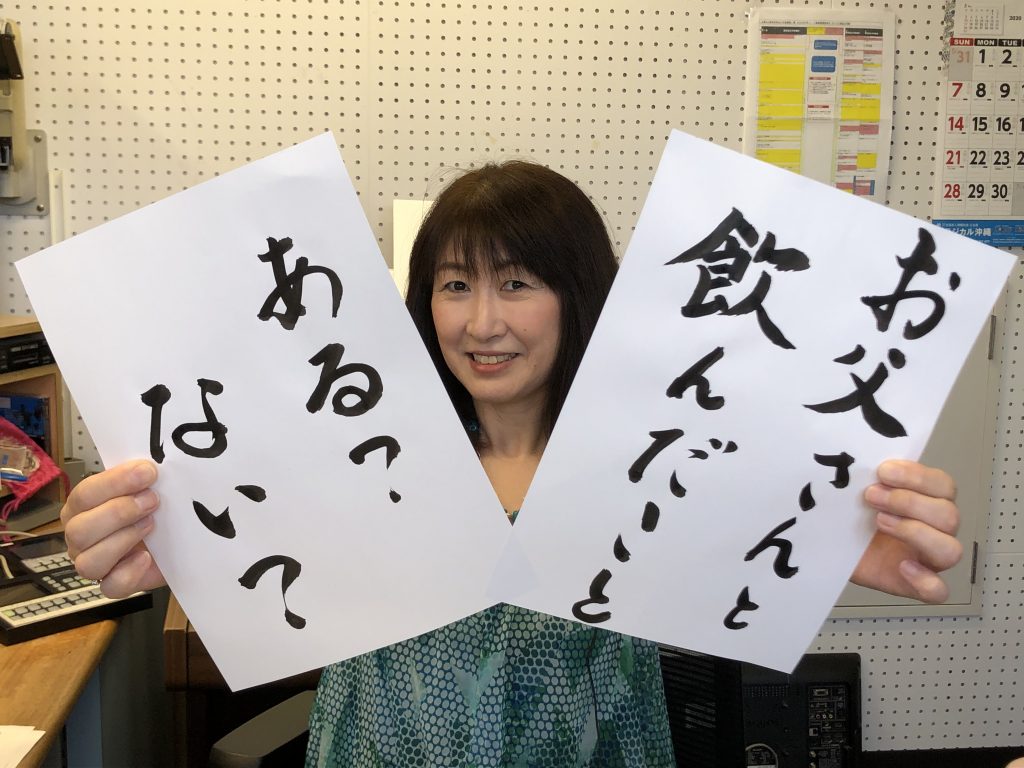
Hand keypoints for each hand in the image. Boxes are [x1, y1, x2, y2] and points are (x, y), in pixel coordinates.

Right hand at [61, 459, 165, 597]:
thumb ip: (142, 477)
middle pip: (78, 530)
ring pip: (88, 562)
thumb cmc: (155, 509)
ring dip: (122, 540)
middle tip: (152, 500)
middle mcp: (81, 536)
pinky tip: (146, 557)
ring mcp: (94, 563)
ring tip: (151, 524)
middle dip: (118, 513)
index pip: (85, 494)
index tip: (147, 472)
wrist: (178, 539)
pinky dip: (128, 572)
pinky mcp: (115, 584)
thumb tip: (150, 463)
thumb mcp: (148, 488)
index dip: (115, 482)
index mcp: (82, 506)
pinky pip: (110, 587)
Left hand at [851, 459, 960, 602]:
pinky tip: (903, 566)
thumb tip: (858, 452)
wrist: (824, 545)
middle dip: (909, 502)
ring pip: (951, 549)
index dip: (918, 477)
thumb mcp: (852, 490)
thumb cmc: (843, 514)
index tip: (883, 471)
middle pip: (950, 515)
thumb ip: (864, 473)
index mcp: (924, 500)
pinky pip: (937, 590)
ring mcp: (926, 559)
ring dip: (915, 532)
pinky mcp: (913, 585)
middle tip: (871, 496)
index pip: (943, 485)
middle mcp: (933, 529)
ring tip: (879, 522)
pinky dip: (926, 580)